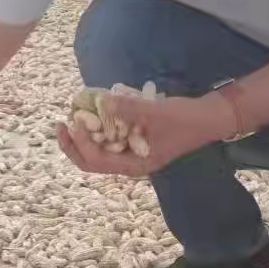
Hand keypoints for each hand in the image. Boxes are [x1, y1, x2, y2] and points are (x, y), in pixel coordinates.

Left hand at [56, 91, 233, 176]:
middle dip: (73, 145)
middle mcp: (129, 164)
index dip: (80, 143)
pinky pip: (109, 140)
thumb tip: (103, 102)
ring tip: (74, 117)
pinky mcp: (135, 142)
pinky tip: (94, 113)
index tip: (75, 120)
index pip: (96, 161)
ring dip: (84, 138)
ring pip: (98, 152)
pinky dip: (98, 130)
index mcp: (134, 166)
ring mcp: (132, 154)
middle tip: (60, 124)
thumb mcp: (156, 112)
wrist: (208, 118)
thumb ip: (130, 108)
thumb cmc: (184, 119)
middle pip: (91, 162)